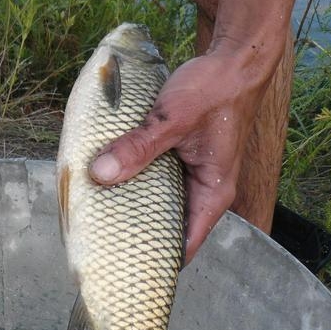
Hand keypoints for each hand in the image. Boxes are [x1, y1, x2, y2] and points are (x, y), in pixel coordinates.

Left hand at [89, 50, 267, 262]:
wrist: (234, 59)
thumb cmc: (215, 89)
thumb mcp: (172, 120)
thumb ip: (138, 147)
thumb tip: (99, 174)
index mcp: (212, 193)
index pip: (185, 246)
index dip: (155, 262)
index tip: (122, 270)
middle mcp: (203, 190)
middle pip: (167, 227)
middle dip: (135, 236)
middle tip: (98, 245)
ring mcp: (192, 175)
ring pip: (158, 202)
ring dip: (131, 206)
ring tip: (95, 218)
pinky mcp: (180, 158)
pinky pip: (154, 180)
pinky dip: (133, 182)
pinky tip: (107, 182)